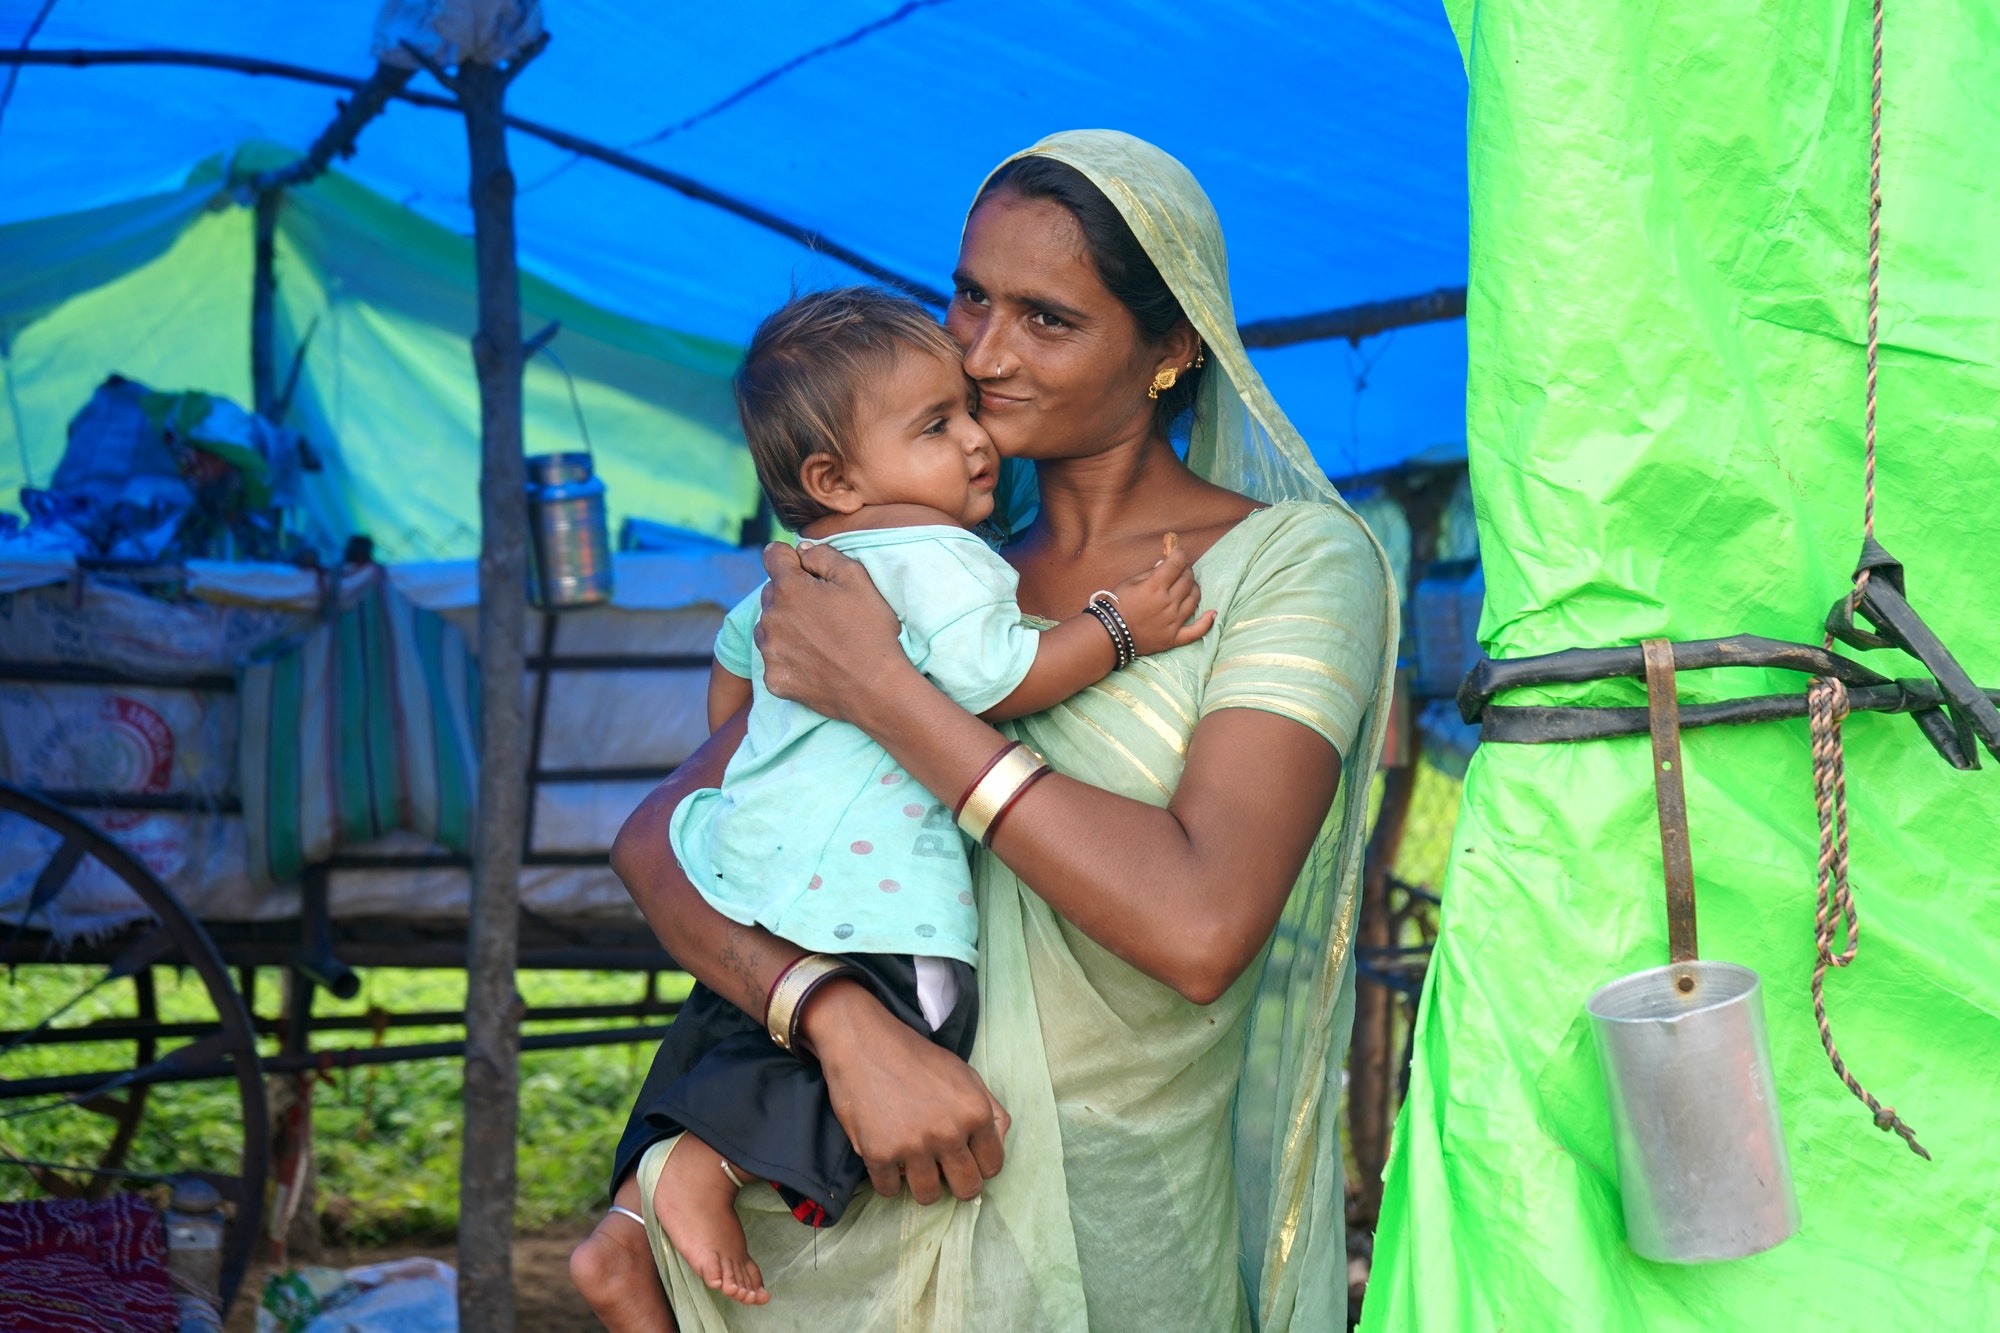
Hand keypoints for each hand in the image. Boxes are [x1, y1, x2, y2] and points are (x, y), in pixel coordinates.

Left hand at [755, 541, 911, 723]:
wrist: (876, 689)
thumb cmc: (871, 631)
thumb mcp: (858, 579)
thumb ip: (824, 555)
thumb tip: (802, 551)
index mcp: (788, 588)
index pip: (772, 555)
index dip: (791, 558)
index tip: (806, 570)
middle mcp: (770, 618)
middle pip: (770, 592)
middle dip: (791, 594)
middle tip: (823, 611)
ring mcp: (769, 651)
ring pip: (768, 625)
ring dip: (785, 625)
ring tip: (818, 638)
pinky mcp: (773, 678)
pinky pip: (773, 658)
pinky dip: (788, 656)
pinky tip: (814, 661)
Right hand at [803, 980, 1008, 1204]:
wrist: (863, 1042)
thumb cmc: (916, 1057)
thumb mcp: (966, 1074)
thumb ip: (991, 1109)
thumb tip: (1000, 1142)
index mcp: (975, 1112)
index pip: (993, 1166)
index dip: (979, 1165)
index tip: (965, 1159)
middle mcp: (949, 1133)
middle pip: (967, 1189)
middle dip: (956, 1183)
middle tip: (941, 1168)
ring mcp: (913, 1146)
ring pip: (928, 1196)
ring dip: (921, 1183)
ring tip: (912, 1162)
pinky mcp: (879, 1154)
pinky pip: (889, 1190)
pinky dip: (887, 1179)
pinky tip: (886, 1155)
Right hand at [1104, 544, 1215, 656]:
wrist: (1110, 635)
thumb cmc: (1117, 605)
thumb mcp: (1130, 582)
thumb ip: (1150, 572)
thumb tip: (1166, 564)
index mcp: (1155, 586)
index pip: (1177, 564)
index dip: (1180, 555)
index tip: (1179, 552)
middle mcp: (1168, 602)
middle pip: (1187, 580)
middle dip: (1186, 570)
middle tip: (1181, 568)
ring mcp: (1173, 621)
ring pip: (1194, 599)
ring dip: (1194, 587)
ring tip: (1188, 585)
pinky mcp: (1174, 637)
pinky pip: (1197, 631)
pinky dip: (1206, 622)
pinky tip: (1213, 613)